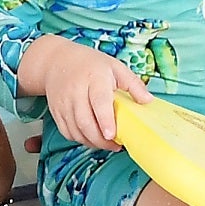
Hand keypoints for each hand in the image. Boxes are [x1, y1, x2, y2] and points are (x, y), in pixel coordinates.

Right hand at [17, 35, 149, 150]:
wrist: (56, 60)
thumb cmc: (89, 64)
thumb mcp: (115, 67)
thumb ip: (133, 84)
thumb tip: (148, 101)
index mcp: (94, 78)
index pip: (99, 102)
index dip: (105, 120)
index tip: (112, 135)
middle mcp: (75, 91)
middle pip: (85, 122)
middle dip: (100, 140)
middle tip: (115, 145)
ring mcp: (63, 103)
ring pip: (75, 130)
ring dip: (92, 142)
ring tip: (106, 143)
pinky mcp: (56, 111)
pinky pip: (67, 132)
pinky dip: (80, 139)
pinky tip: (91, 138)